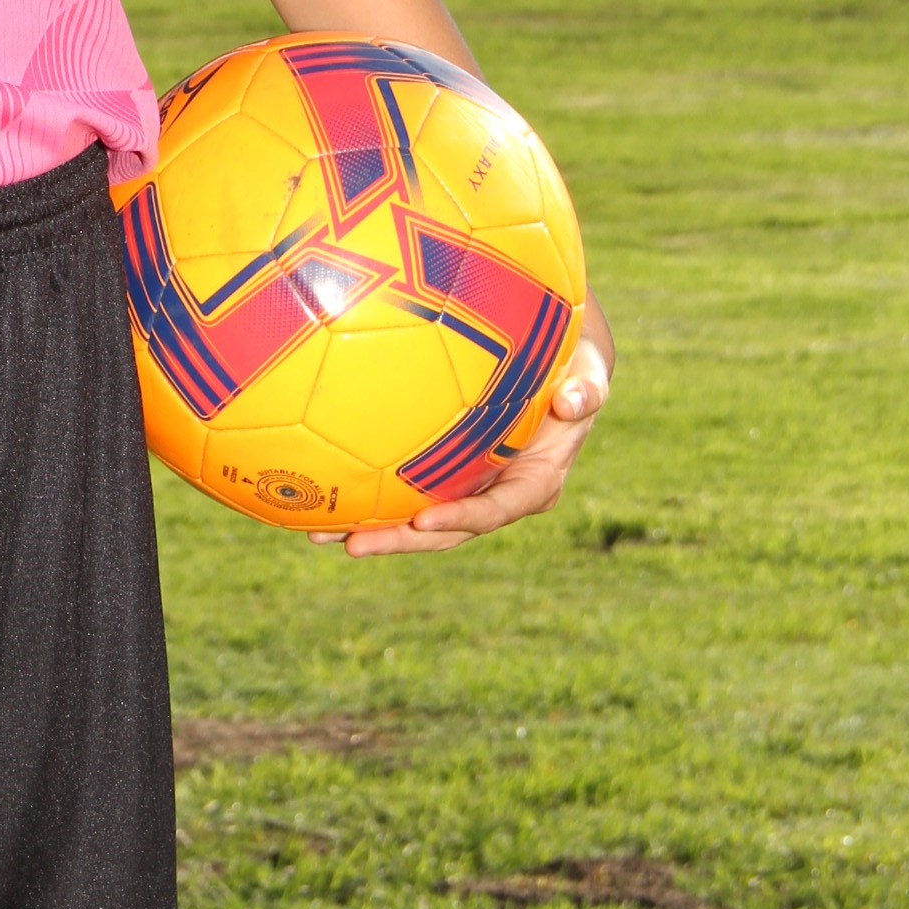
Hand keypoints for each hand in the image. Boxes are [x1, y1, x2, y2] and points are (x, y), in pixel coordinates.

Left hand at [313, 287, 613, 556]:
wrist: (560, 366)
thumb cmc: (575, 364)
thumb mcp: (589, 371)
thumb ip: (586, 387)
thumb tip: (575, 399)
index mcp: (535, 482)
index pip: (495, 511)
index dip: (461, 519)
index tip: (422, 520)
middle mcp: (498, 495)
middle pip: (445, 530)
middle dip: (399, 542)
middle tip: (351, 543)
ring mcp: (469, 488)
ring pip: (417, 520)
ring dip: (372, 529)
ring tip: (318, 533)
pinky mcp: (445, 474)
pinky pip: (405, 490)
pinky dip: (368, 493)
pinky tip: (323, 490)